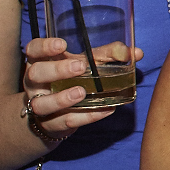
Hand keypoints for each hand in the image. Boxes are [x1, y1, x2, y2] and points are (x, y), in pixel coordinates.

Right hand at [21, 36, 143, 140]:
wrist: (53, 116)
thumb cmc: (70, 80)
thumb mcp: (85, 64)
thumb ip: (108, 56)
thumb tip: (136, 53)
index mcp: (41, 62)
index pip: (33, 50)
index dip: (43, 46)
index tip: (62, 45)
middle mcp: (35, 84)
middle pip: (35, 74)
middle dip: (56, 70)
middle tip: (80, 67)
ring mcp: (40, 106)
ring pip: (42, 103)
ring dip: (62, 98)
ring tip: (81, 92)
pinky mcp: (52, 125)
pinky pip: (65, 122)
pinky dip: (86, 117)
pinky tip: (105, 110)